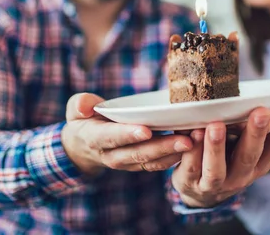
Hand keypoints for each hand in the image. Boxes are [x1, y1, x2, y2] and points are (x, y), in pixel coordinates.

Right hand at [61, 93, 192, 175]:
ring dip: (173, 153)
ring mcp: (126, 163)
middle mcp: (112, 155)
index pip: (112, 137)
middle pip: (138, 153)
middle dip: (162, 146)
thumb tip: (85, 105)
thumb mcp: (76, 109)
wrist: (83, 146)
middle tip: (185, 139)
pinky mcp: (139, 165)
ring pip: (150, 161)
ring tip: (194, 142)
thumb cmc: (84, 120)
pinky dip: (174, 158)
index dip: (128, 134)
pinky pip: (157, 165)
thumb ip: (80, 104)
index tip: (146, 130)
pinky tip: (191, 148)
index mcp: (95, 138)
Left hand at [172, 82, 269, 207]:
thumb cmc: (235, 154)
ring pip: (217, 168)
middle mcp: (243, 174)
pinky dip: (191, 152)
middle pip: (251, 155)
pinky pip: (190, 168)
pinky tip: (191, 134)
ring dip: (217, 147)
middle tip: (260, 111)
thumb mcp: (258, 138)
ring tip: (215, 125)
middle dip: (256, 133)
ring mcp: (217, 182)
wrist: (203, 191)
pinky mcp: (192, 182)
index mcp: (262, 160)